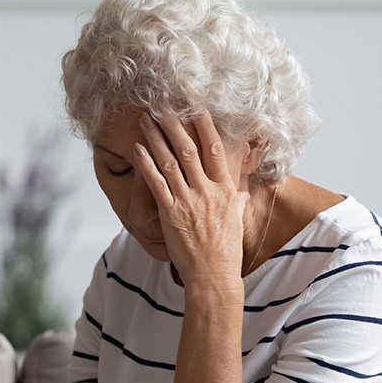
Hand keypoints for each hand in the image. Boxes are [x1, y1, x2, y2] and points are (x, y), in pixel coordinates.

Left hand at [132, 111, 247, 285]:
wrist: (214, 276)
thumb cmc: (225, 253)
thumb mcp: (236, 223)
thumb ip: (238, 204)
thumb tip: (244, 195)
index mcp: (225, 190)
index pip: (215, 150)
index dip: (205, 126)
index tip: (195, 107)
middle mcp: (207, 191)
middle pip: (189, 149)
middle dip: (174, 125)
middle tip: (162, 106)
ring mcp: (188, 201)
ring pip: (170, 161)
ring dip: (156, 138)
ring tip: (146, 120)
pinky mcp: (171, 214)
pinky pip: (156, 184)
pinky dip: (146, 164)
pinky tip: (137, 149)